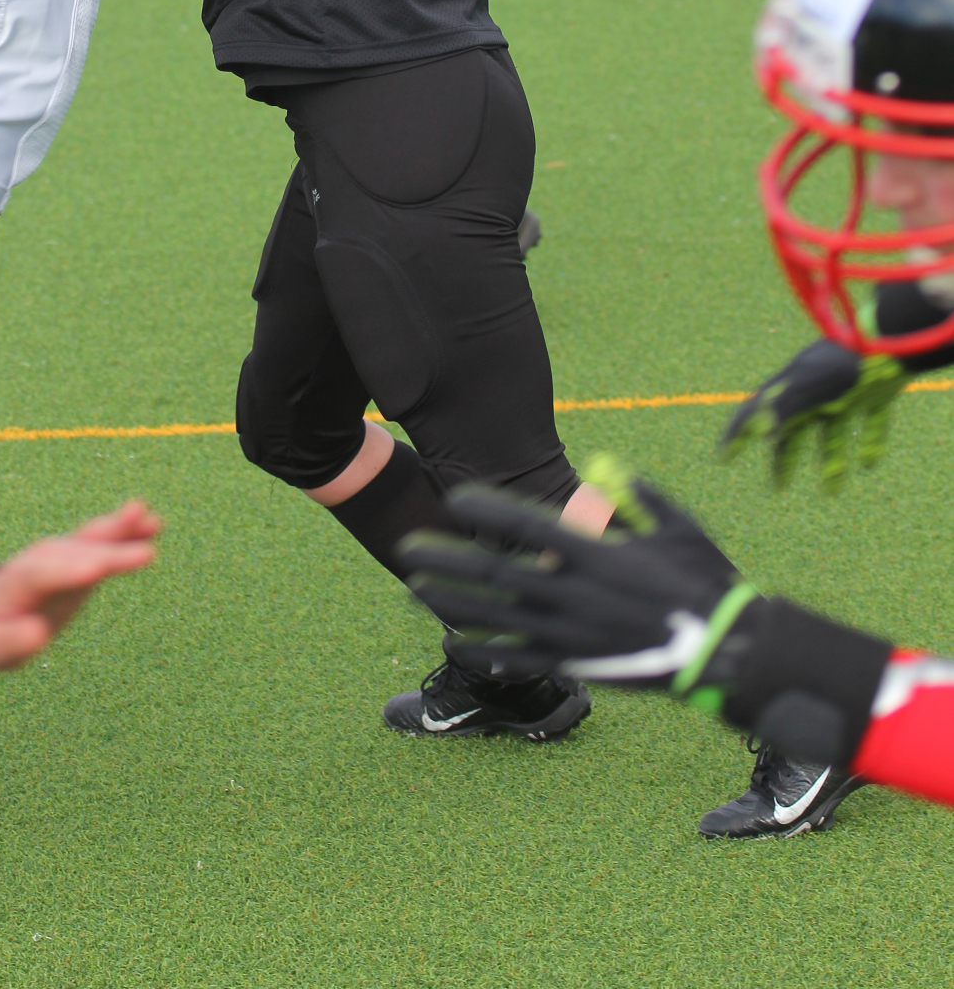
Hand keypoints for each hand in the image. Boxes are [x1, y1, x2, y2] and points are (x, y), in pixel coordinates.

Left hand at [0, 501, 159, 668]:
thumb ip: (12, 640)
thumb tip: (36, 631)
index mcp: (19, 582)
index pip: (46, 574)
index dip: (71, 571)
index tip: (97, 570)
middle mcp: (43, 559)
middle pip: (78, 553)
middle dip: (109, 552)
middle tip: (145, 553)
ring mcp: (63, 552)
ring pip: (92, 538)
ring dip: (120, 530)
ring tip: (151, 520)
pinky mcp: (79, 555)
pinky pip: (103, 540)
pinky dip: (125, 531)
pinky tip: (152, 523)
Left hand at [400, 456, 752, 694]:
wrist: (727, 651)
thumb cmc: (707, 582)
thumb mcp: (678, 526)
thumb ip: (641, 495)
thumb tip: (609, 469)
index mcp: (597, 555)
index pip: (528, 527)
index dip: (487, 511)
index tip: (454, 498)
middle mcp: (576, 594)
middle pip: (497, 575)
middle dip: (448, 563)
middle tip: (406, 551)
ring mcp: (573, 634)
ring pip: (499, 620)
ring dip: (453, 605)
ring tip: (414, 592)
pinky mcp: (578, 665)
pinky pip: (521, 660)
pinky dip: (485, 653)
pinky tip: (453, 645)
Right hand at [718, 341, 904, 492]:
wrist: (888, 341)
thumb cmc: (843, 364)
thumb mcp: (808, 385)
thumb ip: (785, 406)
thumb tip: (760, 433)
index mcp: (792, 387)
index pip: (758, 413)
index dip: (738, 434)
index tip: (724, 457)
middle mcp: (815, 392)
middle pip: (794, 430)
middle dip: (785, 458)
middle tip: (778, 487)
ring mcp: (845, 393)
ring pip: (832, 433)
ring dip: (830, 461)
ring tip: (831, 490)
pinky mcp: (874, 395)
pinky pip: (869, 424)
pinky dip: (868, 443)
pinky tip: (868, 463)